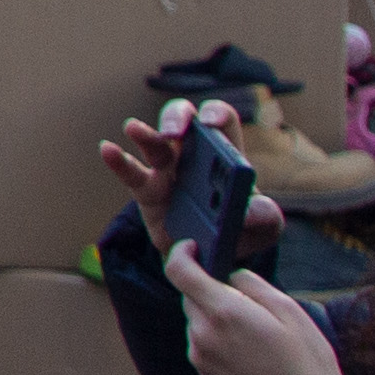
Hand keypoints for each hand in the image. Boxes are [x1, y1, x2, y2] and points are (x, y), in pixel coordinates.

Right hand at [90, 98, 291, 261]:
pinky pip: (131, 173)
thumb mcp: (265, 228)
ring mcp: (167, 170)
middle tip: (174, 132)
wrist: (210, 259)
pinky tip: (107, 150)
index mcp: (226, 155)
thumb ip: (266, 216)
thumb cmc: (240, 233)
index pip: (221, 121)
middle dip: (177, 117)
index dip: (216, 114)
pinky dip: (118, 161)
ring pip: (154, 142)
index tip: (211, 124)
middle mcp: (194, 155)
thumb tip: (249, 211)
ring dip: (145, 134)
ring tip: (135, 128)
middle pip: (183, 119)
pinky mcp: (148, 191)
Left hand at [169, 242, 359, 374]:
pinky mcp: (204, 374)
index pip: (178, 271)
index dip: (181, 253)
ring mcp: (200, 357)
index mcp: (223, 312)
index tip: (193, 247)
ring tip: (254, 330)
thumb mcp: (288, 309)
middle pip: (189, 295)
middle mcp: (203, 334)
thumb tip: (229, 275)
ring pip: (195, 319)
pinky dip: (215, 334)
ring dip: (213, 314)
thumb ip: (251, 284)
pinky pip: (200, 341)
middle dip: (209, 288)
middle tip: (246, 298)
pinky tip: (247, 348)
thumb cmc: (306, 360)